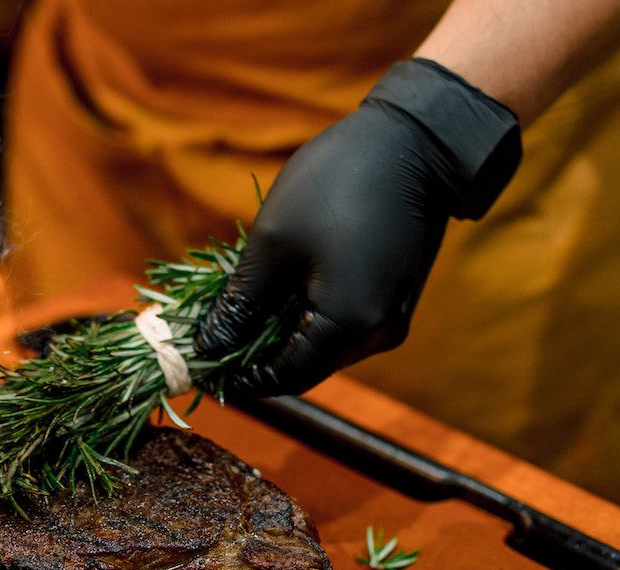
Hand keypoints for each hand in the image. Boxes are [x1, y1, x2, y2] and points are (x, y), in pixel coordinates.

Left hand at [195, 58, 521, 397]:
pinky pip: (345, 323)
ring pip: (325, 346)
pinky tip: (280, 290)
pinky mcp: (396, 298)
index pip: (287, 378)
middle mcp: (378, 334)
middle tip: (214, 333)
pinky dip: (309, 316)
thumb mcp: (273, 242)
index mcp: (348, 324)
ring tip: (241, 307)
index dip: (242, 378)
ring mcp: (392, 317)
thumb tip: (209, 347)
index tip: (203, 363)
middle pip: (307, 366)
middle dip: (258, 356)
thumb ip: (241, 303)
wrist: (416, 140)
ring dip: (282, 335)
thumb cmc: (338, 181)